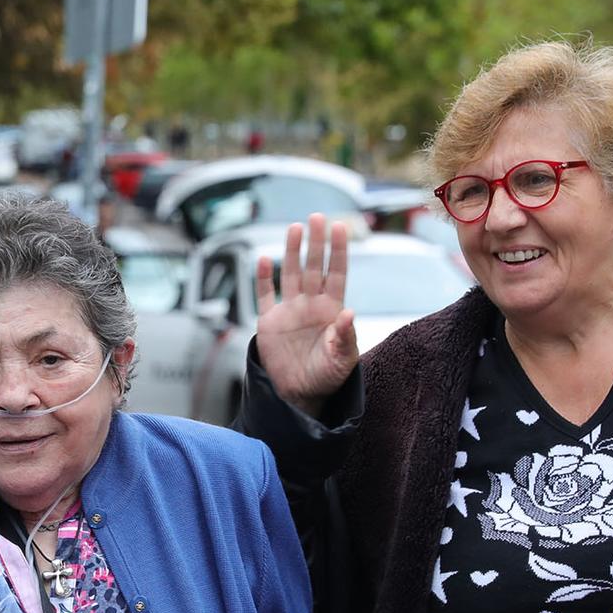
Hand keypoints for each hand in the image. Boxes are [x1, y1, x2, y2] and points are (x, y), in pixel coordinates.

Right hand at [254, 213, 357, 415]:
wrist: (299, 395)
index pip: (336, 273)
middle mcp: (311, 305)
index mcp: (332, 310)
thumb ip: (345, 337)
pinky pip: (265, 295)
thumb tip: (349, 313)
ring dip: (293, 251)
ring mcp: (290, 311)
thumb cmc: (327, 377)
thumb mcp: (342, 360)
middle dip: (316, 242)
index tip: (341, 228)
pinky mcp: (269, 321)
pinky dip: (263, 277)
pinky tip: (265, 259)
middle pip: (314, 266)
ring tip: (294, 228)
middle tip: (316, 217)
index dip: (338, 251)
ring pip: (291, 274)